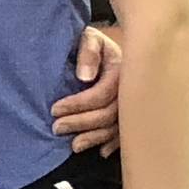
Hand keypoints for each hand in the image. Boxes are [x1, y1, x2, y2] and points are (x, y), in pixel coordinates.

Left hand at [52, 27, 121, 156]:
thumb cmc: (89, 40)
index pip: (103, 93)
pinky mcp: (131, 112)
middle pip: (110, 113)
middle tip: (57, 128)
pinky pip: (126, 132)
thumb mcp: (87, 37)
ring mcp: (133, 102)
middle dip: (83, 123)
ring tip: (74, 145)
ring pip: (118, 127)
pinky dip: (114, 144)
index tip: (55, 110)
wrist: (100, 43)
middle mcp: (130, 87)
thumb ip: (87, 52)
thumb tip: (84, 77)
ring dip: (95, 138)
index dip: (79, 104)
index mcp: (122, 68)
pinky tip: (102, 152)